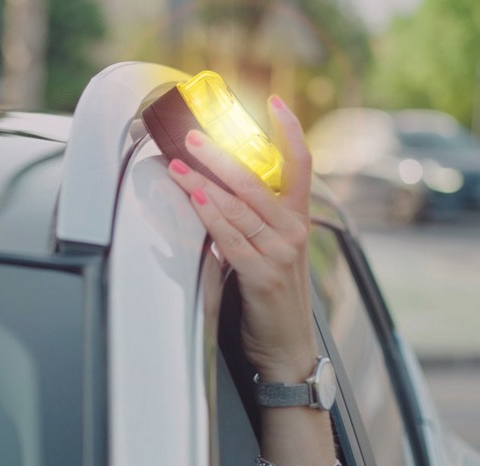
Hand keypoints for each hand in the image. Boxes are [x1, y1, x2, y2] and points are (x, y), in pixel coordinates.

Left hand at [166, 96, 317, 382]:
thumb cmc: (269, 299)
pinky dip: (210, 217)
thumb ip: (247, 224)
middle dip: (221, 156)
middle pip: (257, 181)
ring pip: (240, 207)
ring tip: (178, 165)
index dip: (290, 131)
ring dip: (204, 183)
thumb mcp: (265, 252)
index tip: (276, 102)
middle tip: (194, 136)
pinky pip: (232, 239)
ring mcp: (281, 252)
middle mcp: (294, 230)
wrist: (285, 348)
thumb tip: (212, 194)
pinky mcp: (263, 275)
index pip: (302, 164)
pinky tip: (194, 200)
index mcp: (297, 219)